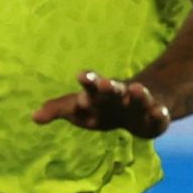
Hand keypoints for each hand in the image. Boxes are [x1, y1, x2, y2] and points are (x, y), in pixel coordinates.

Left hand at [32, 70, 171, 138]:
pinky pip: (159, 114)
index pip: (90, 87)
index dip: (88, 83)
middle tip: (103, 82)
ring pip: (138, 97)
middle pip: (113, 89)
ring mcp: (138, 104)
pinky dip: (159, 113)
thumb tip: (33, 117)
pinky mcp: (155, 116)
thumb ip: (59, 110)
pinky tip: (159, 111)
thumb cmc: (104, 107)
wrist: (139, 106)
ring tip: (137, 89)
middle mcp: (118, 95)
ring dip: (137, 93)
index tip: (81, 75)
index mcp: (98, 95)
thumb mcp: (81, 110)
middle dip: (107, 86)